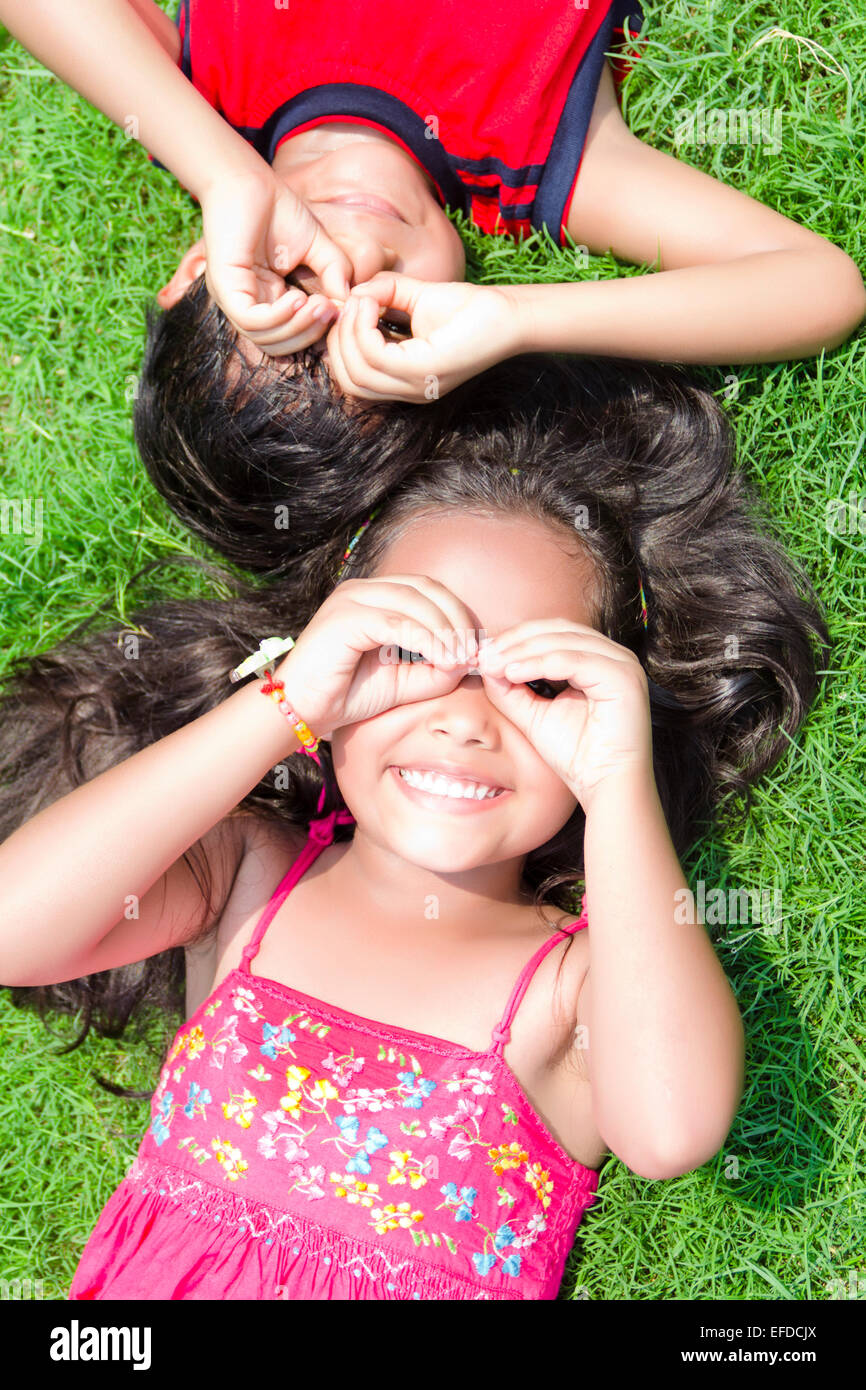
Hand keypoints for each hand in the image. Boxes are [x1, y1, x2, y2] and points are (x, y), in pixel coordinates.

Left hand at [198, 170, 353, 352]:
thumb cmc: (279, 209)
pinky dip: (279, 316)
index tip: (340, 312)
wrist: (248, 180)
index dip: (317, 333)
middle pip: (279, 346)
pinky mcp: (224, 287)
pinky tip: (299, 298)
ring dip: (298, 327)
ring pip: (265, 338)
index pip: (291, 336)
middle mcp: (248, 304)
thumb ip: (335, 274)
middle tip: (332, 311)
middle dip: (310, 334)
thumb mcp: (319, 247)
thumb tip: (347, 304)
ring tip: (320, 306)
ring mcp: (233, 298)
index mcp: (268, 299)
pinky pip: (251, 320)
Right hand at [273, 575, 480, 739]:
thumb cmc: (347, 696)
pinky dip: (426, 640)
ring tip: (461, 659)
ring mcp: (351, 599)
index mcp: (374, 597)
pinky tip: (443, 660)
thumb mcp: (403, 681)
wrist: (301, 712)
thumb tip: (469, 660)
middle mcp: (362, 590)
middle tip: (474, 651)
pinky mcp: (344, 617)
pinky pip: (397, 623)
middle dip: (457, 618)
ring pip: (414, 601)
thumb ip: (436, 670)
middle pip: (426, 587)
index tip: (477, 645)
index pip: (428, 589)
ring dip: (445, 630)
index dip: (458, 613)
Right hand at [323, 273, 520, 400]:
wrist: (508, 313)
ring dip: (349, 332)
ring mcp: (417, 386)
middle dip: (339, 339)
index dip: (340, 342)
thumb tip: (351, 293)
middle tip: (352, 304)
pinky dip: (364, 328)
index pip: (352, 379)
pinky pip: (375, 357)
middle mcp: (409, 391)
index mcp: (405, 381)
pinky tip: (373, 304)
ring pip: (356, 372)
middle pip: (348, 380)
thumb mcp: (415, 298)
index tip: (351, 306)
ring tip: (363, 302)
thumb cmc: (469, 308)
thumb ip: (383, 295)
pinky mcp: (425, 371)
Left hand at [476, 622, 653, 809]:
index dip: (516, 638)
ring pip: (563, 641)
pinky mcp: (624, 677)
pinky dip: (539, 663)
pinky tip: (513, 673)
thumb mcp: (533, 714)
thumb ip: (511, 688)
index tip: (483, 654)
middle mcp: (614, 655)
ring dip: (522, 650)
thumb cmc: (575, 755)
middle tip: (484, 656)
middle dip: (515, 641)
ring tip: (493, 665)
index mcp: (597, 659)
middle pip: (557, 629)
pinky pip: (573, 660)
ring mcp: (622, 663)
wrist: (604, 787)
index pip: (552, 632)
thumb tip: (486, 661)